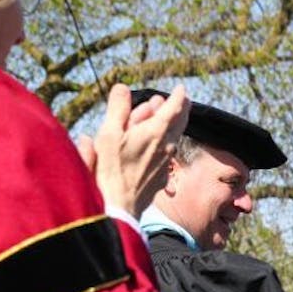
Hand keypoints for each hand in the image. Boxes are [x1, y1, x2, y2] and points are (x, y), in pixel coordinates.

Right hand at [79, 84, 188, 218]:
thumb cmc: (112, 168)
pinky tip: (160, 143)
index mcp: (155, 132)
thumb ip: (118, 108)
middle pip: (180, 123)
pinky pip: (167, 153)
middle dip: (181, 109)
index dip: (178, 97)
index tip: (181, 89)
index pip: (174, 109)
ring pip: (174, 138)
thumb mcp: (109, 133)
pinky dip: (165, 142)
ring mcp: (166, 162)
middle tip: (183, 100)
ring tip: (170, 117)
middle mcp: (166, 146)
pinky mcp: (162, 174)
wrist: (121, 204)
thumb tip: (123, 87)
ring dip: (173, 125)